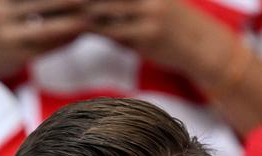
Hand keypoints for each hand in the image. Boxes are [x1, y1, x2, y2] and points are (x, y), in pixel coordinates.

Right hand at [0, 0, 88, 79]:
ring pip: (48, 27)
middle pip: (43, 3)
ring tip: (92, 17)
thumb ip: (25, 1)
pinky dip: (64, 41)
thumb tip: (64, 3)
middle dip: (70, 1)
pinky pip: (46, 48)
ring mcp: (9, 36)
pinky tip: (79, 35)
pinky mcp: (16, 56)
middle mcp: (3, 13)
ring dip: (72, 22)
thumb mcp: (3, 6)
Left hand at [84, 0, 225, 77]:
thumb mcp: (149, 4)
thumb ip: (121, 3)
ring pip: (105, 8)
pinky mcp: (147, 36)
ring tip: (62, 12)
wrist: (200, 45)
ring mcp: (149, 13)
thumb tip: (91, 10)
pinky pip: (113, 31)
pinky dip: (95, 29)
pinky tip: (81, 29)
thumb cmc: (168, 23)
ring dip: (83, 10)